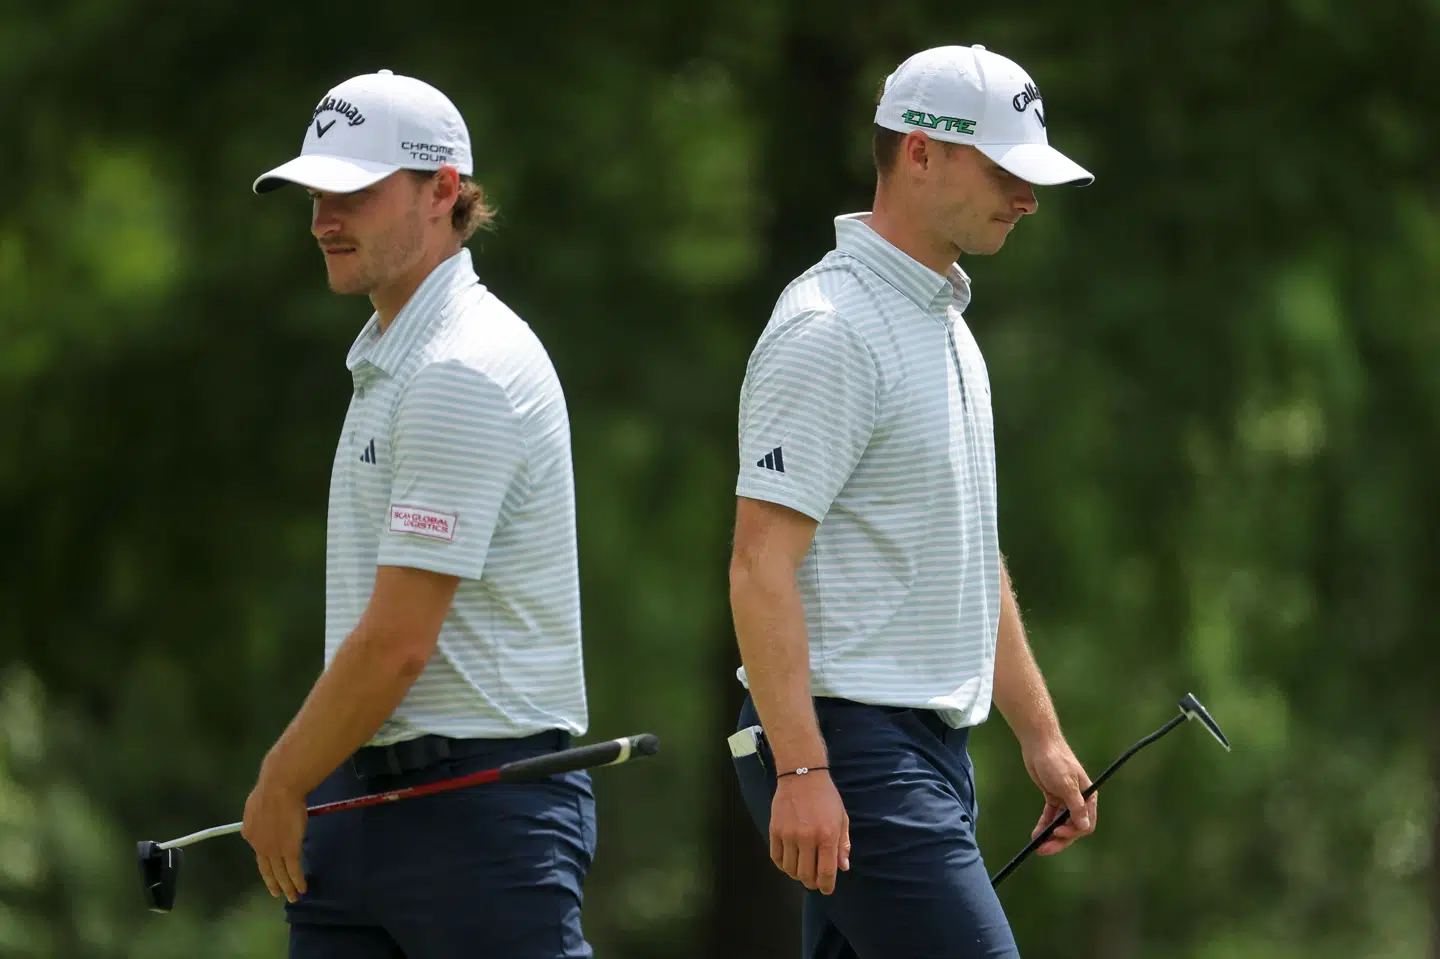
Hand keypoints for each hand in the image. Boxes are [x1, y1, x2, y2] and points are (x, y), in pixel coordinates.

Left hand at [240, 768, 308, 902]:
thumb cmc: (269, 790)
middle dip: (272, 882)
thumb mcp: (254, 804)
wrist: (278, 790)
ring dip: (287, 887)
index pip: (258, 849)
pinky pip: (293, 870)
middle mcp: (259, 846)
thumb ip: (257, 815)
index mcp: (249, 833)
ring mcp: (274, 850)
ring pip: (280, 873)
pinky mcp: (290, 850)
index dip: (265, 858)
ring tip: (292, 897)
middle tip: (276, 893)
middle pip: (267, 868)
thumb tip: (260, 816)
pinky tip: (301, 888)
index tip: (271, 865)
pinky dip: (297, 881)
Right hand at [769, 770, 849, 893]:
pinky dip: (783, 865)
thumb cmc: (826, 797)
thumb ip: (842, 844)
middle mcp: (807, 838)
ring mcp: (788, 835)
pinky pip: (776, 857)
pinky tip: (789, 862)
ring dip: (796, 875)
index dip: (826, 886)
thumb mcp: (841, 819)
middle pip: (806, 874)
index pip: (826, 872)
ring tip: (801, 870)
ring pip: (790, 869)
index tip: (826, 890)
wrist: (802, 776)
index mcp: (827, 836)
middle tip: (813, 881)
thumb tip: (843, 868)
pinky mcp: (774, 830)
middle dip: (811, 883)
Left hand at [1022, 736, 1096, 855]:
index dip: (1072, 832)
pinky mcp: (1052, 797)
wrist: (1039, 744)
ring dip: (1050, 834)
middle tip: (1043, 849)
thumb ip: (1076, 807)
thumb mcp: (1066, 785)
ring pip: (1060, 824)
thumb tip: (1084, 827)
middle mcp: (1078, 800)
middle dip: (1059, 839)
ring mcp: (1065, 800)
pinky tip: (1036, 834)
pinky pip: (1050, 816)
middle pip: (1071, 827)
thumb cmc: (1056, 761)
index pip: (1085, 824)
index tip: (1057, 832)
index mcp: (1088, 797)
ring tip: (1037, 844)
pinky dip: (1044, 825)